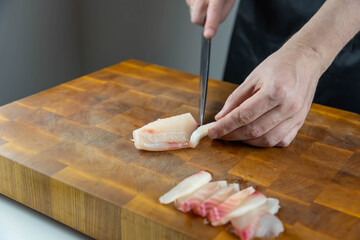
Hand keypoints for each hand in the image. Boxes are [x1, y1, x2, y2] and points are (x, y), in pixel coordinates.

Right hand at [186, 0, 235, 37]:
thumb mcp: (229, 0)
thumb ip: (222, 14)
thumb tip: (211, 26)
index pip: (213, 11)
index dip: (211, 24)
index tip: (208, 34)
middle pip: (196, 18)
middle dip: (202, 21)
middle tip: (210, 14)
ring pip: (192, 12)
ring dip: (199, 11)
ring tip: (207, 0)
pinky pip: (189, 5)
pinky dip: (196, 4)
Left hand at [208, 41, 323, 146]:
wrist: (305, 61)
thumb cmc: (279, 66)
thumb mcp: (253, 77)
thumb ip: (235, 99)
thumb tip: (220, 118)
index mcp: (275, 91)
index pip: (244, 115)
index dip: (225, 126)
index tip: (212, 132)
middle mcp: (288, 106)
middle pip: (254, 130)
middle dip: (232, 135)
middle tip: (219, 134)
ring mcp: (297, 117)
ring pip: (266, 140)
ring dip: (246, 141)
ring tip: (234, 134)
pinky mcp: (300, 123)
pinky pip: (280, 141)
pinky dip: (263, 142)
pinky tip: (253, 135)